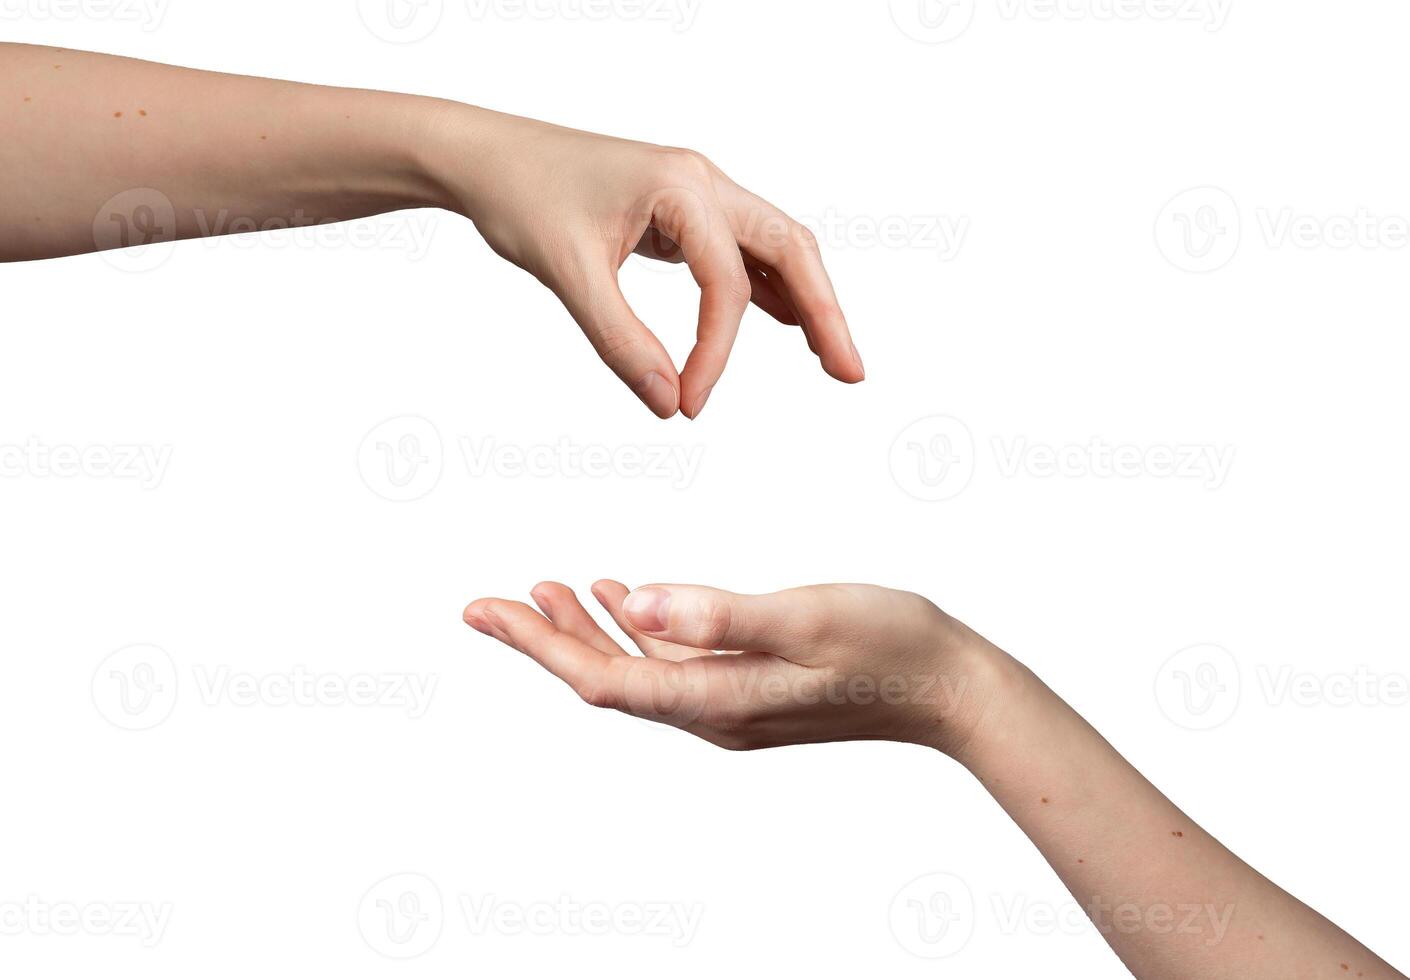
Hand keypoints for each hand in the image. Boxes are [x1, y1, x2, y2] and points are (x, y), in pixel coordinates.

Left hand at [430, 108, 865, 418]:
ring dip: (808, 299)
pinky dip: (769, 288)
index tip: (689, 405)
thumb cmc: (521, 198)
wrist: (485, 157)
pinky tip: (786, 324)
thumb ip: (621, 343)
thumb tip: (668, 403)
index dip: (716, 353)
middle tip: (851, 373)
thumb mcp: (569, 275)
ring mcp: (696, 194)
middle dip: (826, 311)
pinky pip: (743, 250)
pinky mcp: (681, 212)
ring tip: (833, 357)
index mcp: (681, 186)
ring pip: (775, 246)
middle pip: (791, 245)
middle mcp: (701, 183)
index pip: (726, 282)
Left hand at [463, 581, 996, 754]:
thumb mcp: (808, 618)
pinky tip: (627, 598)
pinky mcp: (752, 687)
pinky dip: (640, 628)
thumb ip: (721, 613)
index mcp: (717, 701)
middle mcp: (714, 713)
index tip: (483, 610)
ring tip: (547, 589)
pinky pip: (675, 662)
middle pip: (607, 679)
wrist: (952, 688)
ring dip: (588, 632)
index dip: (537, 645)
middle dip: (545, 641)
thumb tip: (638, 601)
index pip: (603, 679)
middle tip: (488, 603)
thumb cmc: (891, 645)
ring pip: (637, 669)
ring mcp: (733, 703)